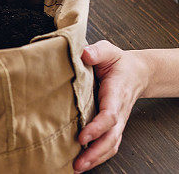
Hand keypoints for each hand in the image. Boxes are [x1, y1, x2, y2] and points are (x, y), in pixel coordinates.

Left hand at [73, 41, 148, 171]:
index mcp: (116, 94)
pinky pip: (109, 145)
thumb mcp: (107, 51)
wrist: (136, 73)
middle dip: (95, 153)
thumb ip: (97, 51)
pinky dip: (98, 156)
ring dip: (96, 159)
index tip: (82, 136)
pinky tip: (84, 162)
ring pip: (111, 145)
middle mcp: (118, 112)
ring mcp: (117, 121)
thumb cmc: (117, 62)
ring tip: (78, 168)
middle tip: (78, 163)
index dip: (97, 128)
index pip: (109, 116)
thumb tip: (85, 55)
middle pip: (111, 138)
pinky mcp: (113, 126)